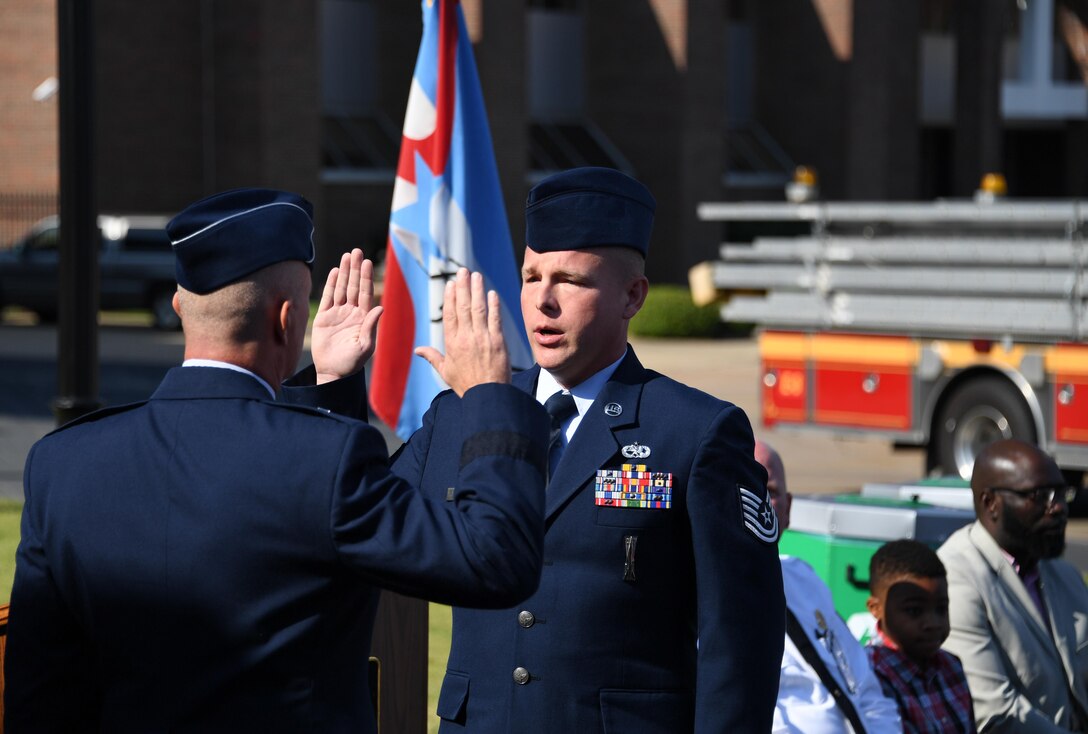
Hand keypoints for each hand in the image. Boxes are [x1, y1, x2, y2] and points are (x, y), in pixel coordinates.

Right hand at [311, 249, 383, 384]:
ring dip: (344, 272)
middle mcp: (352, 312)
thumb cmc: (351, 363)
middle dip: (355, 269)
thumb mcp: (365, 346)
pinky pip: (328, 297)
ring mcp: (338, 314)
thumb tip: (380, 307)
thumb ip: (371, 326)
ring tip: (346, 255)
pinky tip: (336, 271)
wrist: (333, 373)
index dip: (366, 277)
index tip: (367, 261)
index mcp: (363, 318)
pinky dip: (332, 284)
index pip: (365, 293)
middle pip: (354, 286)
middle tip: (356, 251)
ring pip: (342, 288)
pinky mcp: (324, 318)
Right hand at [415, 268, 509, 395]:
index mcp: (452, 344)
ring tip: (476, 275)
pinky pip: (495, 319)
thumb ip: (432, 357)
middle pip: (463, 307)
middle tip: (462, 271)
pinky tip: (492, 293)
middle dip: (463, 287)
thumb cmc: (466, 385)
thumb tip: (417, 350)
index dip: (450, 298)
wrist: (487, 396)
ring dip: (477, 290)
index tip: (451, 284)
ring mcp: (482, 339)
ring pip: (478, 309)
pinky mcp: (498, 342)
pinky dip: (493, 305)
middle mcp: (466, 338)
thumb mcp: (445, 372)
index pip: (450, 315)